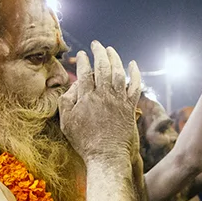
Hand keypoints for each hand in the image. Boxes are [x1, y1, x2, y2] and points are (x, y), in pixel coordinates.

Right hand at [59, 42, 142, 161]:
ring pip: (118, 73)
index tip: (82, 54)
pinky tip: (133, 64)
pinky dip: (135, 74)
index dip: (84, 60)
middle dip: (99, 52)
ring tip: (110, 49)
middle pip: (103, 67)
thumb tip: (73, 86)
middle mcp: (104, 96)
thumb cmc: (84, 142)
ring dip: (115, 58)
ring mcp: (118, 101)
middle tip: (96, 44)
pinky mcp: (130, 107)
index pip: (86, 72)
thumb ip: (66, 102)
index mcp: (87, 98)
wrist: (107, 156)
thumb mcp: (67, 123)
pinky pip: (135, 87)